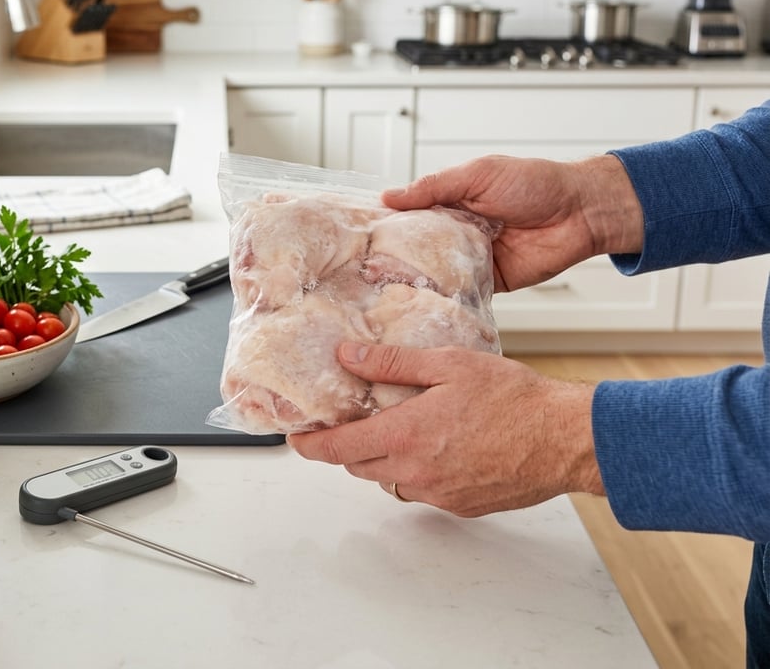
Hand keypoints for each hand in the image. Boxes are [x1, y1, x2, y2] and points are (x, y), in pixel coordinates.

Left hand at [287, 343, 604, 516]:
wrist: (565, 439)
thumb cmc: (515, 398)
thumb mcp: (448, 364)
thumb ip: (392, 363)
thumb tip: (348, 357)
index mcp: (406, 436)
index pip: (339, 449)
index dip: (311, 445)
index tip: (297, 439)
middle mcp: (416, 472)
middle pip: (360, 466)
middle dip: (349, 446)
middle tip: (354, 421)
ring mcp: (439, 494)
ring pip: (391, 480)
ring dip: (385, 459)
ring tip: (401, 428)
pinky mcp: (461, 506)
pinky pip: (423, 491)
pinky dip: (418, 471)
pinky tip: (439, 445)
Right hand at [382, 154, 642, 291]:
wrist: (581, 212)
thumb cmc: (534, 183)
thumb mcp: (478, 175)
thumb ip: (433, 187)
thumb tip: (389, 197)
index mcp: (450, 202)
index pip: (409, 215)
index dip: (386, 225)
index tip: (356, 237)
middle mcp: (456, 231)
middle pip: (417, 248)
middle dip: (392, 259)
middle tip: (360, 272)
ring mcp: (472, 259)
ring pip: (436, 273)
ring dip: (415, 281)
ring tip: (380, 293)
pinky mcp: (490, 282)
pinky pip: (462, 292)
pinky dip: (446, 298)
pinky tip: (421, 305)